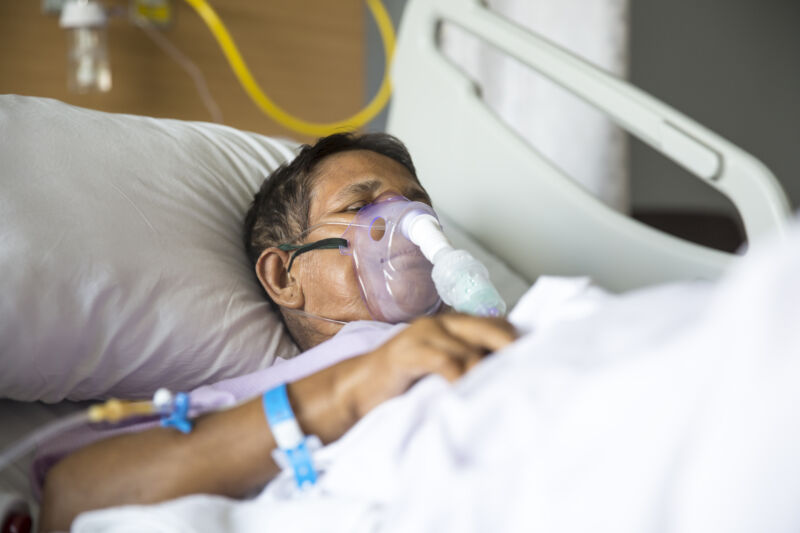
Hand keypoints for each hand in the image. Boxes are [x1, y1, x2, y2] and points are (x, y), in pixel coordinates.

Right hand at [337, 314, 515, 419]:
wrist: (358, 389)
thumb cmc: (402, 382)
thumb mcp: (439, 369)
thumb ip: (465, 364)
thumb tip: (504, 375)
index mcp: (449, 325)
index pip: (494, 322)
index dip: (513, 339)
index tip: (534, 358)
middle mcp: (439, 323)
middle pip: (488, 327)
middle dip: (509, 347)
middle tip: (527, 370)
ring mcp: (423, 335)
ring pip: (468, 348)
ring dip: (484, 371)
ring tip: (497, 390)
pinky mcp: (407, 352)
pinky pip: (444, 362)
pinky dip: (459, 378)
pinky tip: (465, 393)